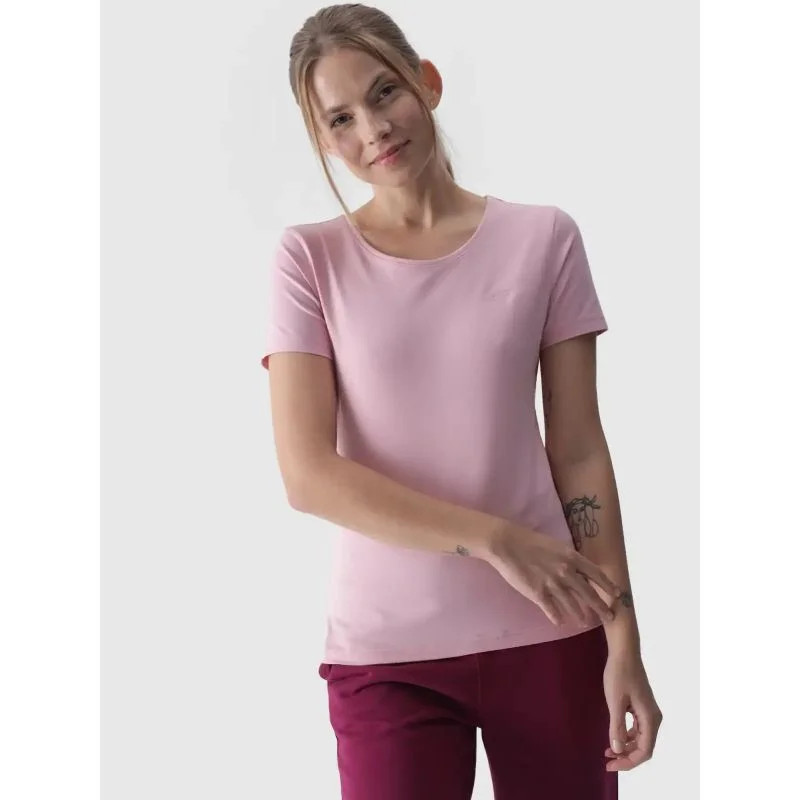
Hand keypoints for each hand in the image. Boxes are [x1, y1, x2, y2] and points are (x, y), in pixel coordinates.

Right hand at [485, 523, 623, 626]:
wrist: (507, 544)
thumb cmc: (530, 541)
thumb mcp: (555, 546)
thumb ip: (568, 559)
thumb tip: (577, 570)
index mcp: (571, 557)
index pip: (596, 574)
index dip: (608, 585)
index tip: (617, 594)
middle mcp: (566, 572)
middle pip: (588, 593)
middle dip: (600, 607)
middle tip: (609, 617)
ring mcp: (553, 584)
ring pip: (572, 605)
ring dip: (580, 615)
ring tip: (584, 623)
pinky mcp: (538, 594)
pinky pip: (552, 610)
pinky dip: (557, 617)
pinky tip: (560, 622)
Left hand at [603, 651, 662, 770]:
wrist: (624, 652)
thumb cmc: (619, 674)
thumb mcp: (615, 702)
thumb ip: (616, 727)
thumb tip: (617, 750)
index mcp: (650, 718)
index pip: (644, 751)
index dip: (628, 762)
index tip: (610, 765)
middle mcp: (653, 717)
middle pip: (644, 747)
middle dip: (626, 757)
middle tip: (607, 761)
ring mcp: (648, 712)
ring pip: (640, 739)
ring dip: (626, 747)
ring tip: (608, 752)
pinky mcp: (642, 707)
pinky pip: (637, 729)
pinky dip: (626, 736)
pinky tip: (614, 737)